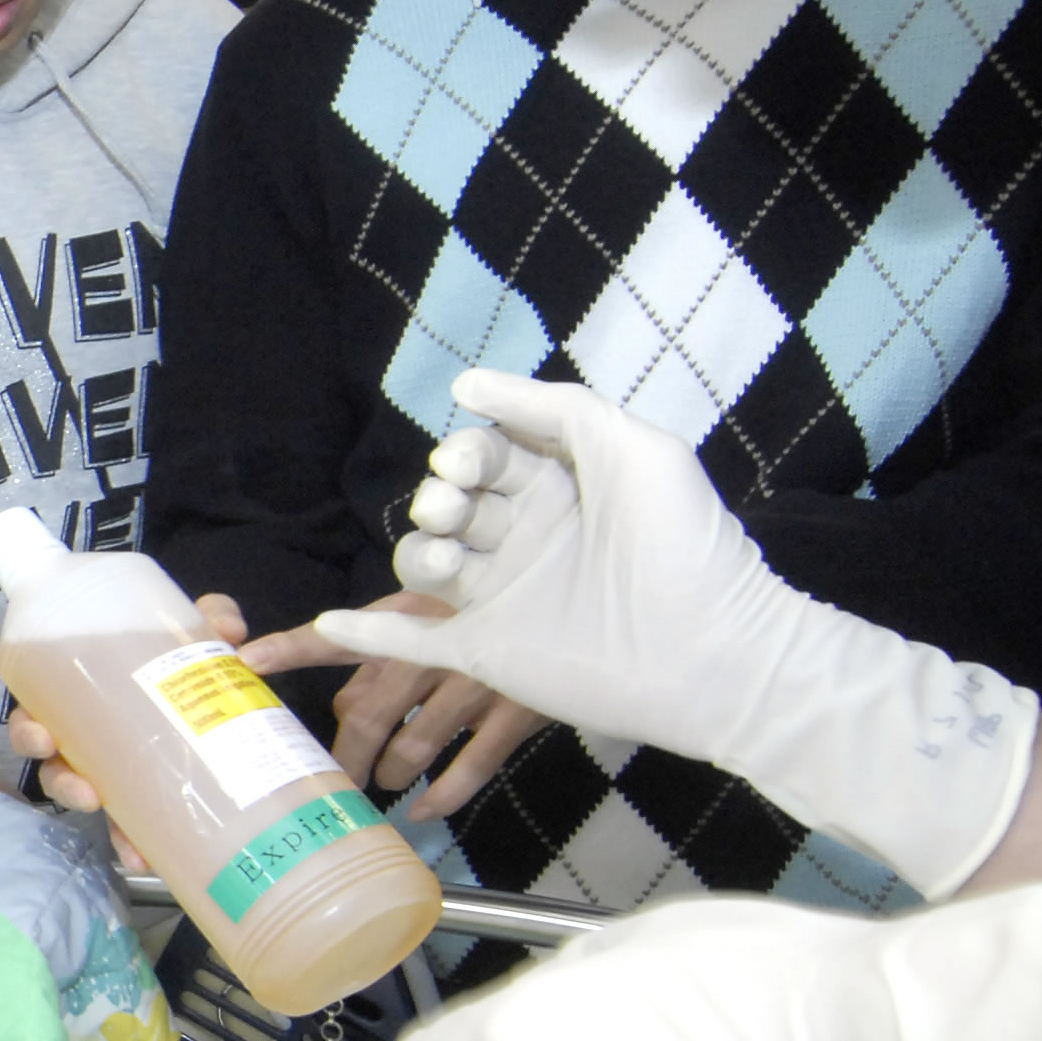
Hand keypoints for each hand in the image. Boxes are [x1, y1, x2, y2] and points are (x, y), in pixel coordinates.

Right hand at [4, 594, 251, 854]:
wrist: (227, 694)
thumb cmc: (190, 656)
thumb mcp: (198, 632)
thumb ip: (212, 617)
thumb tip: (226, 632)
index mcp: (84, 692)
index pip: (39, 710)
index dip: (31, 729)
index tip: (44, 738)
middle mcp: (88, 734)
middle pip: (55, 763)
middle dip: (60, 780)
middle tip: (83, 789)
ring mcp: (113, 769)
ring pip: (86, 795)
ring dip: (97, 813)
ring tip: (114, 821)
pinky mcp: (140, 796)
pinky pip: (127, 824)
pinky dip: (132, 841)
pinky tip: (144, 856)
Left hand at [254, 593, 542, 817]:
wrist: (565, 614)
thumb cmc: (477, 620)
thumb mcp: (423, 624)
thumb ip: (376, 661)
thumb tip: (341, 713)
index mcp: (403, 619)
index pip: (335, 636)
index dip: (289, 648)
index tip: (246, 663)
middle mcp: (432, 648)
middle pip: (367, 717)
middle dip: (346, 760)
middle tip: (334, 783)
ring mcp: (475, 682)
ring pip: (411, 749)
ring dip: (390, 776)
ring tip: (384, 782)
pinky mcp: (514, 712)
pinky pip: (470, 769)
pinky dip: (442, 797)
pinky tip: (424, 811)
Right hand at [315, 373, 1035, 898]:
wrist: (715, 655)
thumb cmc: (685, 545)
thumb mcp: (634, 447)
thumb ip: (555, 406)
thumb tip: (467, 385)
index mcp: (558, 487)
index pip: (486, 454)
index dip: (466, 453)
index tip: (468, 464)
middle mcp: (525, 539)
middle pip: (450, 503)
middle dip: (439, 496)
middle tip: (456, 507)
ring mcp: (503, 598)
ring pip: (425, 561)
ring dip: (416, 547)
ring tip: (441, 554)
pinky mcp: (489, 653)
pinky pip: (412, 639)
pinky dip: (366, 634)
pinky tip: (326, 624)